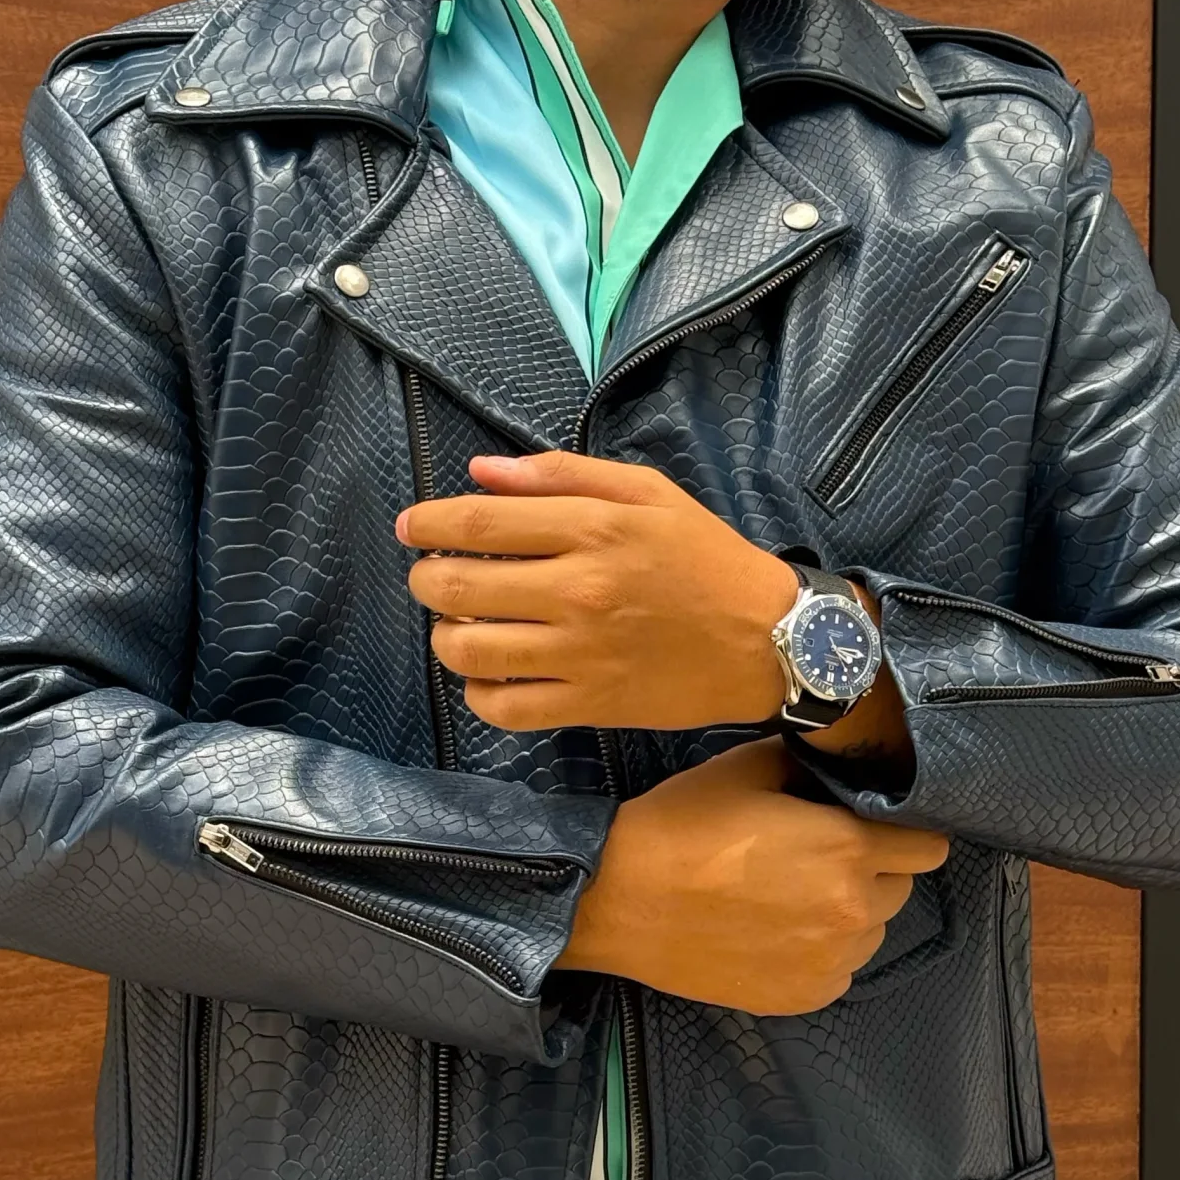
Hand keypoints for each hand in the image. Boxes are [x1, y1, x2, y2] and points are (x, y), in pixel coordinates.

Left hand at [397, 450, 795, 730]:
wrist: (767, 640)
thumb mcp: (647, 493)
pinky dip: (478, 692)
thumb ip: (562, 476)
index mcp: (592, 529)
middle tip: (433, 578)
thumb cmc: (705, 559)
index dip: (429, 525)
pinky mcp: (589, 703)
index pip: (479, 524)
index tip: (412, 528)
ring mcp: (581, 653)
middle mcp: (579, 591)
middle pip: (460, 587)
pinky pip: (504, 707)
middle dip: (427, 580)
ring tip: (458, 625)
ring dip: (445, 635)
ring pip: (470, 650)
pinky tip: (488, 672)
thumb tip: (481, 471)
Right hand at [556, 738, 949, 1015]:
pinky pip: (839, 969)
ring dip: (848, 914)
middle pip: (901, 889)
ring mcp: (830, 962)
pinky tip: (773, 931)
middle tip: (816, 858)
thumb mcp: (750, 769)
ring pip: (872, 932)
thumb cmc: (681, 827)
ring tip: (789, 897)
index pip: (929, 845)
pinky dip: (820, 952)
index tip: (872, 827)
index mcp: (848, 849)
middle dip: (872, 870)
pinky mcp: (804, 997)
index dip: (904, 831)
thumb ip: (814, 766)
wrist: (619, 901)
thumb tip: (845, 766)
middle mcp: (852, 911)